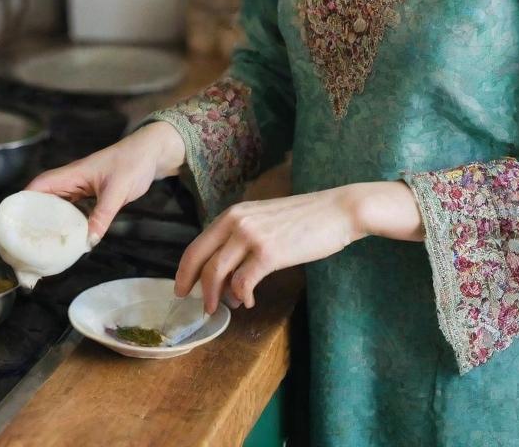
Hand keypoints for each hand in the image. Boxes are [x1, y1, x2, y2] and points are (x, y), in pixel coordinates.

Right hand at [25, 121, 185, 244]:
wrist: (152, 153)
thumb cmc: (133, 163)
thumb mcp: (118, 190)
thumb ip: (102, 216)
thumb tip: (87, 243)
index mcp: (71, 174)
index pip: (38, 186)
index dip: (22, 202)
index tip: (11, 223)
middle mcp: (71, 181)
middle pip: (42, 199)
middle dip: (30, 218)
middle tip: (22, 243)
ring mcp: (81, 189)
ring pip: (56, 207)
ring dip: (47, 223)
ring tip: (38, 246)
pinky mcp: (91, 196)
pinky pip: (72, 212)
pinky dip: (66, 224)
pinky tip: (66, 240)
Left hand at [175, 181, 423, 313]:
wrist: (336, 211)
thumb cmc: (303, 218)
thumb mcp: (264, 220)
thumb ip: (243, 239)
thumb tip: (226, 272)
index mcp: (233, 212)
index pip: (197, 243)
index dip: (185, 269)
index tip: (182, 287)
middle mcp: (237, 221)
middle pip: (200, 259)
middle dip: (194, 286)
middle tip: (197, 305)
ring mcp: (251, 236)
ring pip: (217, 273)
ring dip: (216, 296)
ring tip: (225, 307)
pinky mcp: (269, 253)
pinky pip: (243, 282)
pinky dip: (242, 297)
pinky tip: (250, 302)